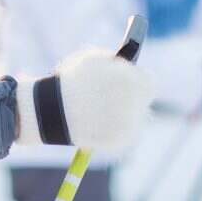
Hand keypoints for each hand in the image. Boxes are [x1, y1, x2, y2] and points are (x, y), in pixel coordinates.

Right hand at [14, 49, 153, 150]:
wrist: (53, 110)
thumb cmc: (72, 79)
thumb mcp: (94, 59)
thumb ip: (115, 62)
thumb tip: (127, 65)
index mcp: (132, 80)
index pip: (148, 81)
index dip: (137, 80)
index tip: (129, 81)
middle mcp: (136, 103)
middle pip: (143, 101)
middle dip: (131, 97)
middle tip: (115, 96)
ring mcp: (129, 124)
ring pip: (132, 118)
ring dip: (122, 113)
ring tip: (98, 109)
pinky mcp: (120, 141)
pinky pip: (121, 133)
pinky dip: (112, 128)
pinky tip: (96, 122)